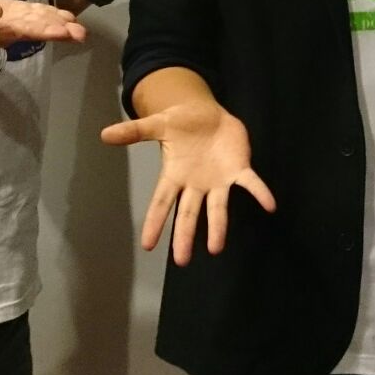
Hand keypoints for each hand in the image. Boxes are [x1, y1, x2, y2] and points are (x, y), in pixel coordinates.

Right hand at [0, 0, 86, 46]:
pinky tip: (65, 16)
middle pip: (39, 30)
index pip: (27, 31)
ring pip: (40, 22)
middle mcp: (10, 30)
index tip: (64, 32)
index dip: (46, 31)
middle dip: (60, 31)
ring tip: (80, 27)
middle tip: (82, 34)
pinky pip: (34, 15)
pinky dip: (50, 15)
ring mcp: (13, 22)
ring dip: (60, 24)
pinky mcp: (13, 13)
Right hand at [100, 98, 276, 264]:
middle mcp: (196, 184)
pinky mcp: (238, 169)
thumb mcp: (158, 124)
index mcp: (175, 176)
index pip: (161, 203)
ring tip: (215, 248)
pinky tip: (270, 205)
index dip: (154, 222)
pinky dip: (260, 193)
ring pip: (218, 208)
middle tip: (181, 261)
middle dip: (184, 236)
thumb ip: (135, 132)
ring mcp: (218, 180)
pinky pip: (251, 183)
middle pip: (188, 213)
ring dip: (218, 227)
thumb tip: (104, 134)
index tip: (147, 245)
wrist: (208, 113)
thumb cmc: (181, 123)